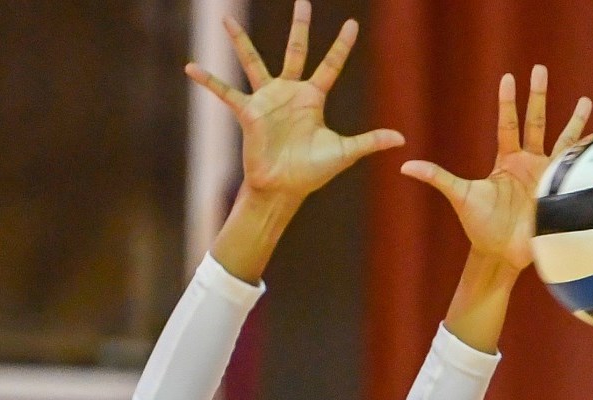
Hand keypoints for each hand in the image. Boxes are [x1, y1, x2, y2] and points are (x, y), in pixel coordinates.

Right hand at [186, 2, 402, 202]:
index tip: (352, 24)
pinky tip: (190, 67)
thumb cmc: (311, 172)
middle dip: (300, 26)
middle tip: (304, 2)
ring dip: (239, 41)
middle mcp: (289, 92)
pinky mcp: (248, 112)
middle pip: (295, 50)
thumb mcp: (344, 152)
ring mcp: (267, 100)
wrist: (283, 188)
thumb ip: (370, 141)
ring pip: (253, 61)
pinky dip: (209, 80)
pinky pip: (225, 92)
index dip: (342, 45)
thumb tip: (402, 139)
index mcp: (313, 98)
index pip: (330, 65)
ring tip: (224, 18)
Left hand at [401, 66, 591, 270]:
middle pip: (535, 121)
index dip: (508, 101)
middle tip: (540, 68)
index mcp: (506, 161)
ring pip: (563, 141)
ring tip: (585, 99)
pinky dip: (588, 154)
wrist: (503, 254)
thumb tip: (405, 166)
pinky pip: (577, 168)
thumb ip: (437, 177)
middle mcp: (528, 163)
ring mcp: (547, 176)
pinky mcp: (562, 192)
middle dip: (538, 95)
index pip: (508, 123)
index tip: (508, 77)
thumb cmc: (480, 226)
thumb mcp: (460, 196)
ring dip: (574, 120)